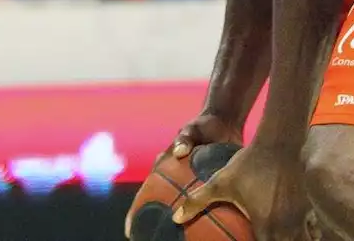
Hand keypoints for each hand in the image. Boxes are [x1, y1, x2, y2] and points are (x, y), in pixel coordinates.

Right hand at [127, 111, 244, 235]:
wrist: (224, 123)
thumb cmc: (202, 125)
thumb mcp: (190, 129)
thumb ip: (184, 138)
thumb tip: (179, 152)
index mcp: (165, 165)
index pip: (148, 189)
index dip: (136, 210)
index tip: (129, 228)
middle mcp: (176, 176)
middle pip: (163, 203)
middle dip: (156, 221)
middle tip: (151, 238)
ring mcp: (192, 182)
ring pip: (185, 205)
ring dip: (185, 220)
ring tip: (183, 240)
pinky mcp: (210, 184)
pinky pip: (207, 203)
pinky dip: (207, 215)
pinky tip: (216, 232)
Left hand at [174, 143, 313, 240]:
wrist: (278, 145)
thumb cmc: (247, 164)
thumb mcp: (220, 182)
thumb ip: (197, 201)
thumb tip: (176, 218)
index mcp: (266, 224)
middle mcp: (287, 226)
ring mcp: (301, 218)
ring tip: (281, 238)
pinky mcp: (307, 209)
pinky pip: (312, 231)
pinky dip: (306, 235)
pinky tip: (298, 233)